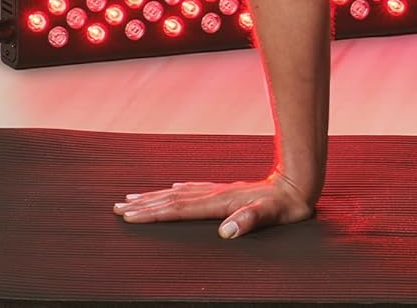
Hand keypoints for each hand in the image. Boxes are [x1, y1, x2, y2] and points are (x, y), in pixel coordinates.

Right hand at [114, 168, 317, 239]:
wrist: (299, 185)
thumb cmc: (285, 207)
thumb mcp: (270, 216)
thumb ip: (248, 222)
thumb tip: (225, 232)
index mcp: (219, 203)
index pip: (179, 209)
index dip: (153, 213)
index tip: (128, 216)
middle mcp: (215, 195)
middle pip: (172, 200)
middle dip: (144, 205)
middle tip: (116, 207)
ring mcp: (220, 191)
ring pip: (179, 194)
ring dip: (155, 197)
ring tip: (132, 197)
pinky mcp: (226, 192)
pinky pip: (193, 191)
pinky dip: (176, 192)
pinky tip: (171, 190)